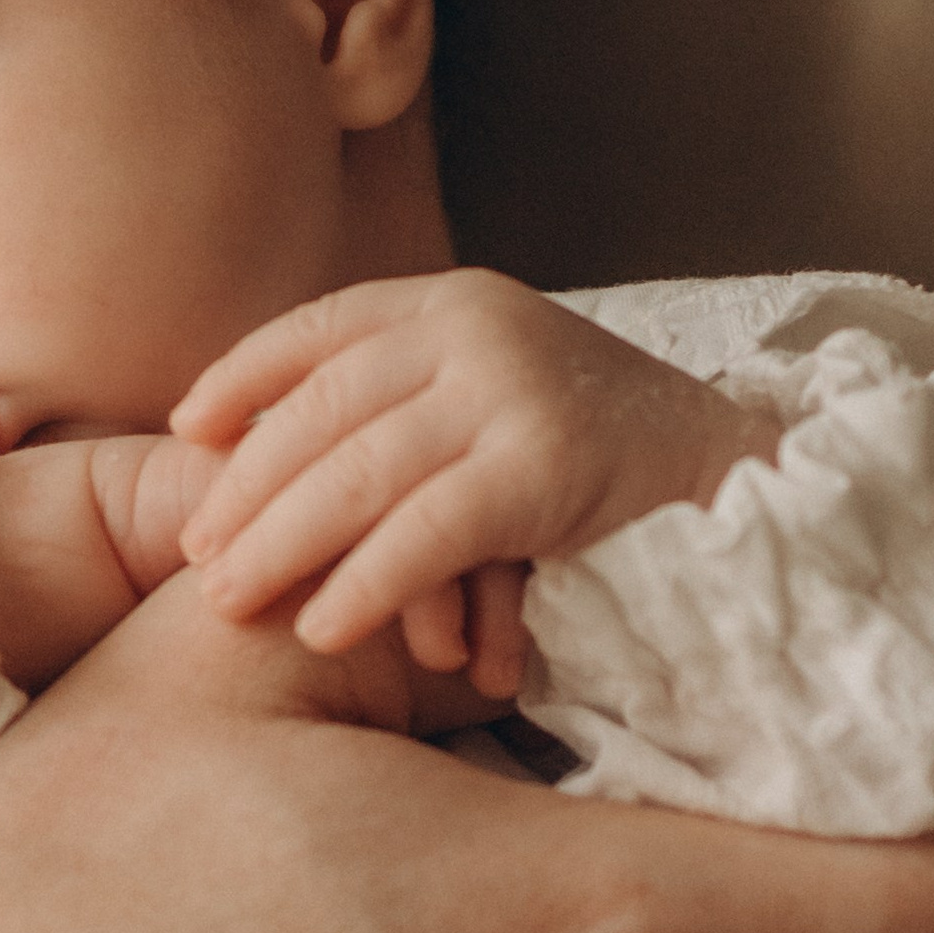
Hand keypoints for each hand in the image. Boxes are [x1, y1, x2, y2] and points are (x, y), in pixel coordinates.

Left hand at [171, 271, 779, 690]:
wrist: (746, 487)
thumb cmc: (611, 470)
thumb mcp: (499, 406)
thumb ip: (412, 407)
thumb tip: (276, 453)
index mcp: (458, 303)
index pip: (324, 328)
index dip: (247, 377)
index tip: (187, 429)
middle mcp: (476, 327)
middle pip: (323, 409)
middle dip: (249, 489)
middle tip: (197, 559)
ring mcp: (511, 388)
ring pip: (357, 471)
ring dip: (283, 546)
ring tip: (230, 604)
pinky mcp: (543, 463)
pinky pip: (423, 531)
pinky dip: (365, 585)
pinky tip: (324, 629)